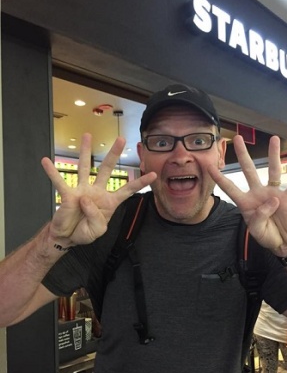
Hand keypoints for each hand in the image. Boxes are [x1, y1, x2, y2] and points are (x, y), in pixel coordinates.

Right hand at [41, 134, 155, 247]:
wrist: (68, 237)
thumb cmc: (85, 232)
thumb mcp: (98, 230)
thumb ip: (96, 216)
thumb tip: (85, 198)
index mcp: (109, 201)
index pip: (127, 189)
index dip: (140, 182)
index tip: (153, 174)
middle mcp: (97, 191)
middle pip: (107, 169)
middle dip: (114, 154)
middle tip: (122, 139)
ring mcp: (82, 190)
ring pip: (85, 168)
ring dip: (86, 152)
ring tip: (88, 136)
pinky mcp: (67, 194)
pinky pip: (59, 181)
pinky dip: (52, 171)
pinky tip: (46, 161)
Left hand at [208, 135, 286, 256]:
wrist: (283, 242)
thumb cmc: (267, 235)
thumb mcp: (256, 230)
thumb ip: (260, 216)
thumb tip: (273, 199)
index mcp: (246, 202)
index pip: (230, 188)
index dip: (220, 178)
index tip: (209, 166)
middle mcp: (258, 193)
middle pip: (249, 170)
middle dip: (243, 154)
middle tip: (238, 138)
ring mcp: (274, 194)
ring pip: (273, 170)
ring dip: (274, 155)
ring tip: (274, 139)